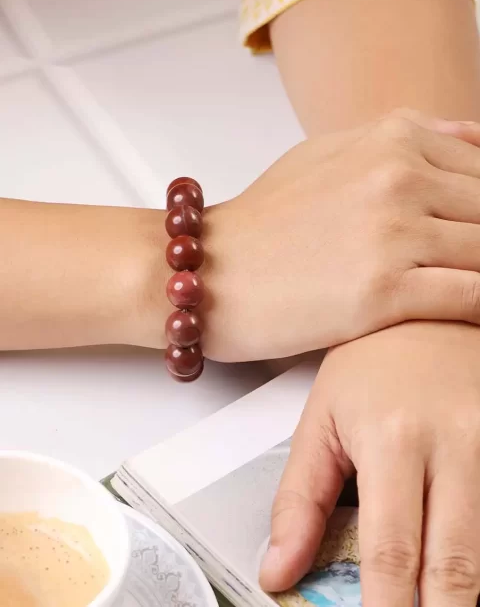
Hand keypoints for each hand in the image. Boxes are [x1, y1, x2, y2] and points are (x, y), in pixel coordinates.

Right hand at [203, 109, 479, 361]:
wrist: (207, 271)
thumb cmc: (264, 222)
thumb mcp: (329, 154)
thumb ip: (405, 140)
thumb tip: (472, 138)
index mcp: (392, 138)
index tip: (473, 234)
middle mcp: (398, 176)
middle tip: (470, 263)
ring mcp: (392, 232)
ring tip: (470, 288)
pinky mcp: (382, 291)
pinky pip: (472, 297)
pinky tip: (475, 320)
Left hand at [262, 321, 479, 606]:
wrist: (433, 312)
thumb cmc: (374, 363)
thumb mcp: (322, 419)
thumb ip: (299, 499)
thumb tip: (278, 571)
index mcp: (393, 438)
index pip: (393, 550)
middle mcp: (457, 445)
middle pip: (457, 566)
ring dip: (466, 590)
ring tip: (435, 601)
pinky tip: (465, 566)